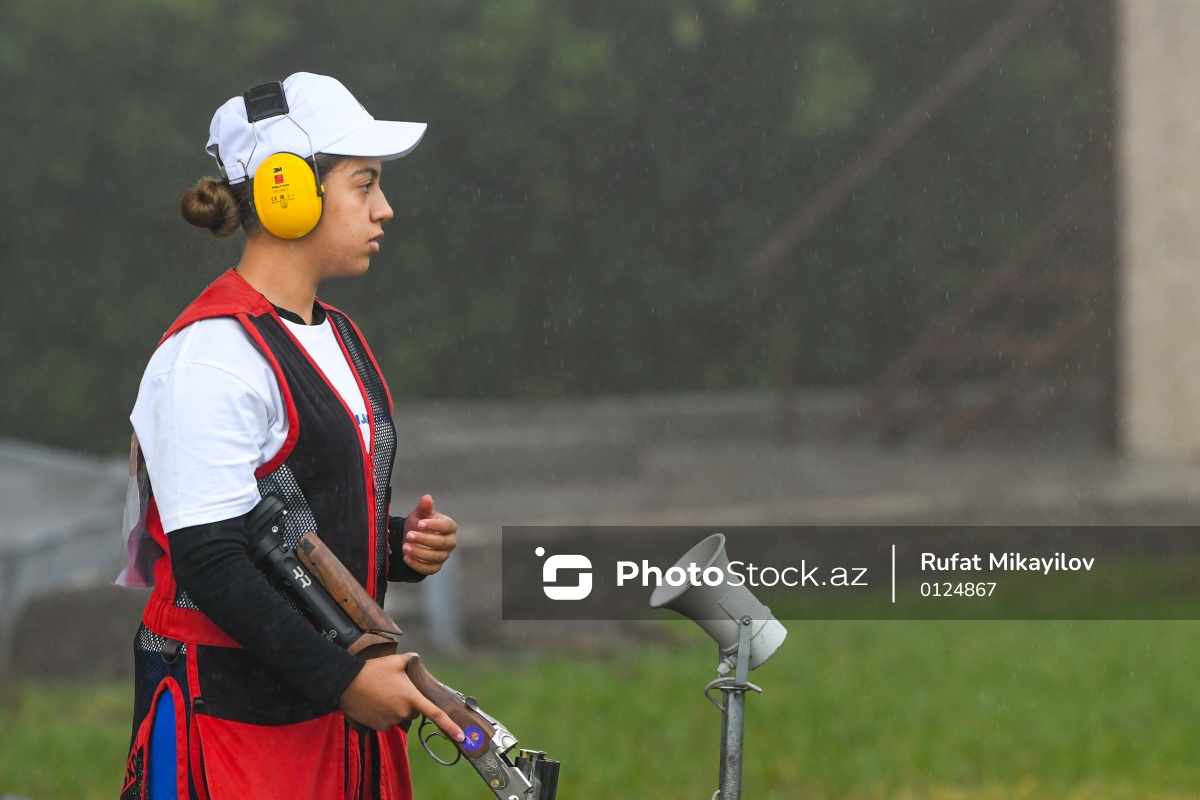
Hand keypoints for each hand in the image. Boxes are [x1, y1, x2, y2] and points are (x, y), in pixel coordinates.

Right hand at [338, 653, 464, 737]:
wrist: (346, 683)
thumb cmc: (373, 670)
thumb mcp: (395, 661)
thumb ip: (411, 660)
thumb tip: (417, 658)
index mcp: (412, 697)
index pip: (435, 714)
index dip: (450, 727)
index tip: (461, 736)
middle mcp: (403, 712)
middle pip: (414, 711)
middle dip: (408, 703)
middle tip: (394, 689)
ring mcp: (390, 721)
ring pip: (399, 717)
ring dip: (395, 708)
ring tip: (380, 694)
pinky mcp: (378, 727)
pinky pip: (387, 722)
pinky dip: (383, 714)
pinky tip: (374, 703)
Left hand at [400, 494, 456, 575]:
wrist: (411, 539)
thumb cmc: (419, 524)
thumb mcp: (419, 514)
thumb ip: (424, 507)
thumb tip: (427, 497)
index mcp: (449, 527)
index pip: (446, 526)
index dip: (434, 526)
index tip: (419, 524)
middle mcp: (450, 542)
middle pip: (442, 543)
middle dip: (424, 540)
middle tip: (409, 535)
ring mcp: (444, 556)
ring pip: (435, 557)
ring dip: (419, 553)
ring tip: (405, 547)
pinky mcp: (435, 567)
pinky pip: (429, 569)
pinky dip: (417, 565)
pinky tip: (406, 558)